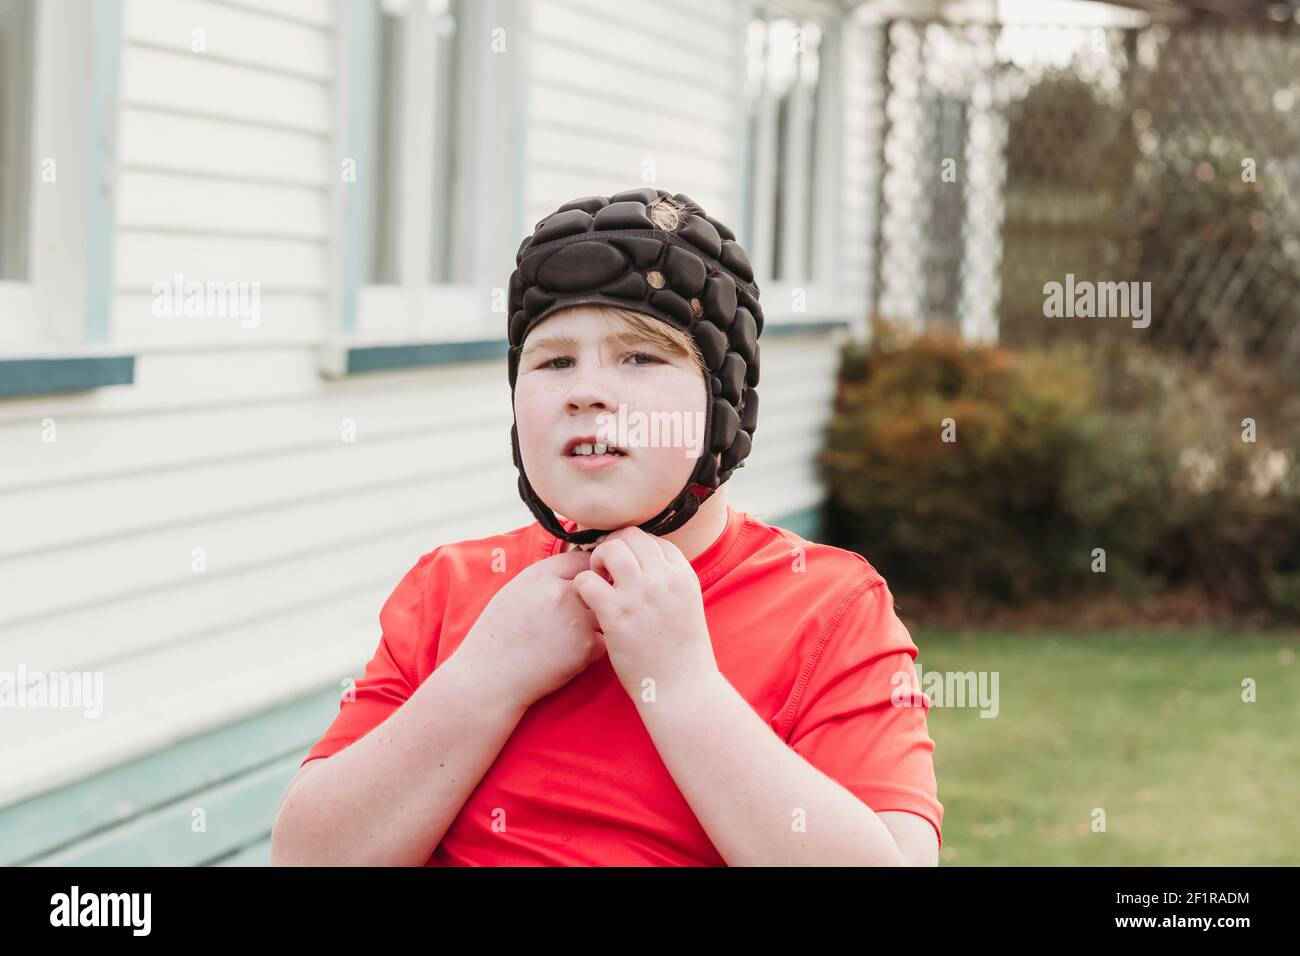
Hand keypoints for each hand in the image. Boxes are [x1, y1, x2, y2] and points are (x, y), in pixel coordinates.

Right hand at [452, 549, 605, 711]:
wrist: (489, 676)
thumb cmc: (497, 635)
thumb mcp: (514, 591)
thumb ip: (546, 578)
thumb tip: (574, 571)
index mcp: (541, 575)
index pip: (581, 559)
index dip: (583, 573)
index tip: (579, 585)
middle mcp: (562, 592)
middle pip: (597, 584)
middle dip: (592, 596)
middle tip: (575, 614)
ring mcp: (577, 619)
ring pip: (604, 612)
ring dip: (594, 622)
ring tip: (567, 637)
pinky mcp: (586, 647)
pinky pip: (602, 640)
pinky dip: (591, 648)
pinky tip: (568, 654)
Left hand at [572, 527, 718, 697]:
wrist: (682, 688)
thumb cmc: (682, 653)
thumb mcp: (687, 606)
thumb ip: (669, 582)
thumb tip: (643, 565)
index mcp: (683, 575)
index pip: (654, 540)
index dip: (636, 550)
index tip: (628, 568)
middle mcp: (663, 578)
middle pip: (631, 536)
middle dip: (614, 547)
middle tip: (607, 569)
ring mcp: (639, 594)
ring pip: (609, 549)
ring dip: (597, 560)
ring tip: (598, 580)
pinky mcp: (616, 613)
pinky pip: (587, 580)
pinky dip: (582, 586)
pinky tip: (588, 601)